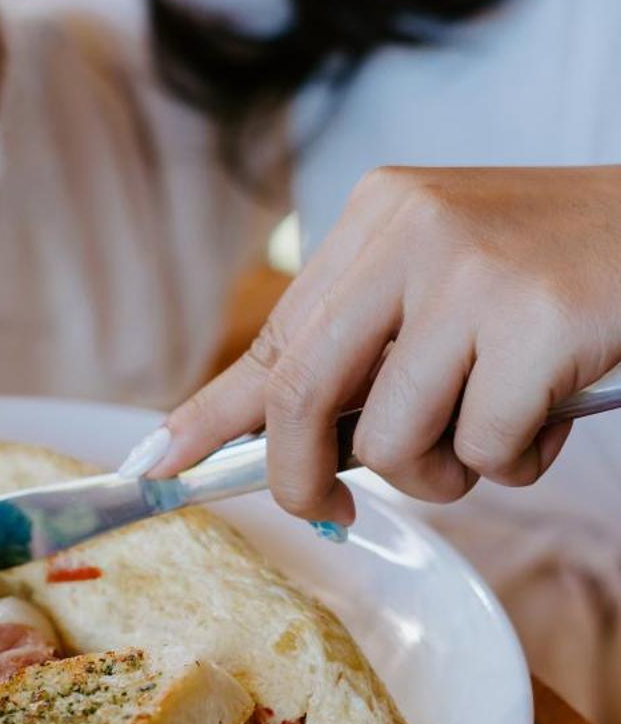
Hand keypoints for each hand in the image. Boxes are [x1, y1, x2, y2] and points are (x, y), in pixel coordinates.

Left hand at [148, 166, 620, 523]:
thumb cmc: (566, 275)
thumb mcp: (451, 282)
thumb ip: (373, 344)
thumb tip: (284, 445)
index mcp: (381, 215)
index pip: (275, 334)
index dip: (212, 412)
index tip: (157, 462)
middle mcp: (413, 231)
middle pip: (301, 393)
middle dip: (301, 475)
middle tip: (331, 508)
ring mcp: (473, 273)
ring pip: (395, 441)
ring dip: (447, 472)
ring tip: (503, 426)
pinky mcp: (536, 321)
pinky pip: (485, 449)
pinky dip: (520, 457)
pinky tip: (557, 407)